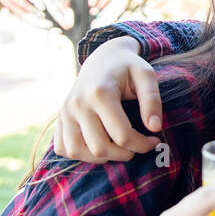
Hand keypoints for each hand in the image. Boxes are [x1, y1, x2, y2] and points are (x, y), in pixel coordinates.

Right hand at [53, 36, 164, 162]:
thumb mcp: (146, 75)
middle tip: (137, 145)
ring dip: (101, 157)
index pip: (122, 136)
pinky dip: (79, 154)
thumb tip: (155, 128)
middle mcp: (78, 104)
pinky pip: (62, 148)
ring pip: (77, 152)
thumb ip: (152, 100)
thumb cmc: (128, 67)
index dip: (143, 145)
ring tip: (117, 147)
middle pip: (99, 148)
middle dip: (124, 154)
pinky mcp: (60, 118)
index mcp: (100, 94)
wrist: (103, 58)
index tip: (155, 140)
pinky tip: (97, 144)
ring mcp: (65, 112)